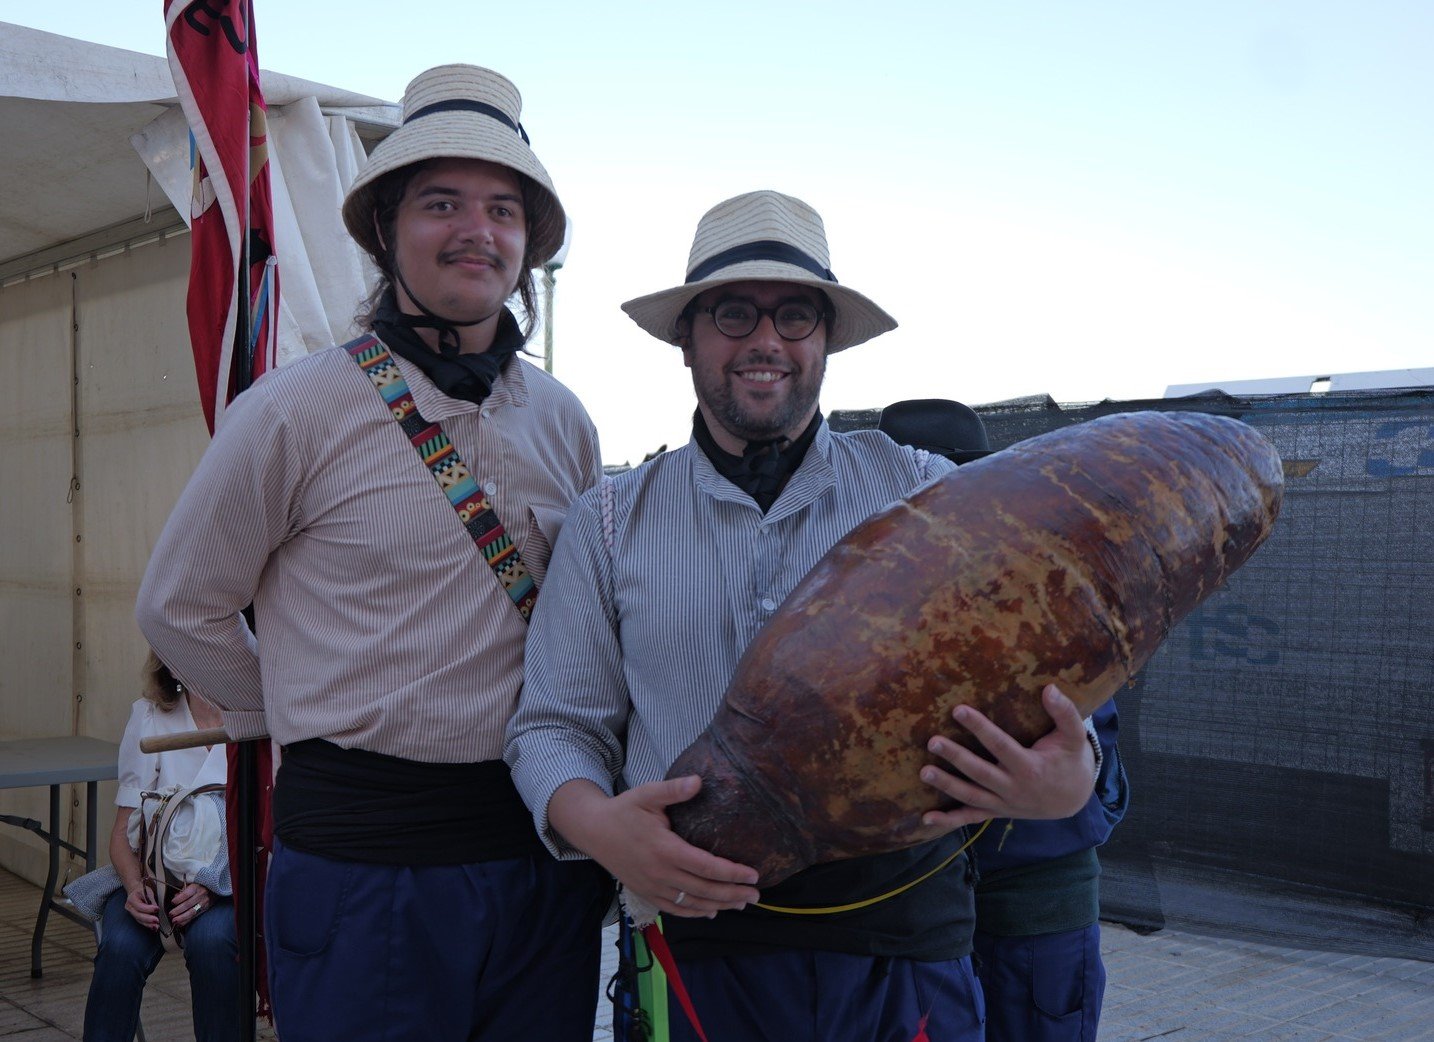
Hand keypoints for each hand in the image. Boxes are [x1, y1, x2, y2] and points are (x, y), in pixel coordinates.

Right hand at [124, 883, 160, 930]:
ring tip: (156, 926)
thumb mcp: (147, 891)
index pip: (139, 906)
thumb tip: (156, 909)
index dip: (148, 909)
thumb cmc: (142, 890)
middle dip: (148, 919)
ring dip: (148, 924)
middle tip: (157, 921)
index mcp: (131, 899)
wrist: (135, 891)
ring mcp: (131, 912)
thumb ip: (151, 900)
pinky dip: (147, 924)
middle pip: (138, 915)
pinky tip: (153, 927)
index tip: (157, 909)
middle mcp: (129, 907)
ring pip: (139, 920)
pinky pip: (140, 921)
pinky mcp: (134, 916)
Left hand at [168, 882, 212, 926]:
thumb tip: (175, 897)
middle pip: (188, 904)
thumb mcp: (192, 883)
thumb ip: (183, 890)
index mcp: (196, 887)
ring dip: (182, 918)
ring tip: (174, 921)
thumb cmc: (201, 885)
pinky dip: (186, 921)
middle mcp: (200, 895)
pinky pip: (194, 916)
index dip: (178, 899)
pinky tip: (180, 924)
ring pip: (192, 912)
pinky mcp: (204, 909)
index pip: (186, 894)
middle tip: (171, 914)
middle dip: (178, 910)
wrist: (214, 888)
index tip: (172, 902)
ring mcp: (203, 903)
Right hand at [549, 776, 760, 918]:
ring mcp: (652, 887)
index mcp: (665, 850)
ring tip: (741, 904)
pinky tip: (711, 911)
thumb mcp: (647, 794)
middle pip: (704, 890)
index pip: (706, 867)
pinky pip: (675, 910)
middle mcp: (660, 873)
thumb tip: (698, 781)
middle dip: (733, 894)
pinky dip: (695, 913)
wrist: (593, 831)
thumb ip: (673, 790)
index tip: (754, 875)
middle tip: (756, 895)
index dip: (732, 873)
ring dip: (719, 906)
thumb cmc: (624, 810)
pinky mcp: (646, 894)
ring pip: (692, 904)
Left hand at [919, 684, 1096, 829]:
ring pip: (971, 796)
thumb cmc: (1070, 761)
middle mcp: (1014, 788)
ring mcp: (1004, 804)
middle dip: (956, 758)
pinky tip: (926, 819)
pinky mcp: (997, 812)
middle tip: (933, 741)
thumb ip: (1065, 713)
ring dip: (947, 786)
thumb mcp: (1074, 737)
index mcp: (1030, 768)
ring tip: (924, 772)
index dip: (979, 727)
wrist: (1073, 798)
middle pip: (980, 773)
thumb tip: (1050, 688)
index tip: (958, 710)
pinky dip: (949, 821)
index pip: (1000, 745)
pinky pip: (971, 818)